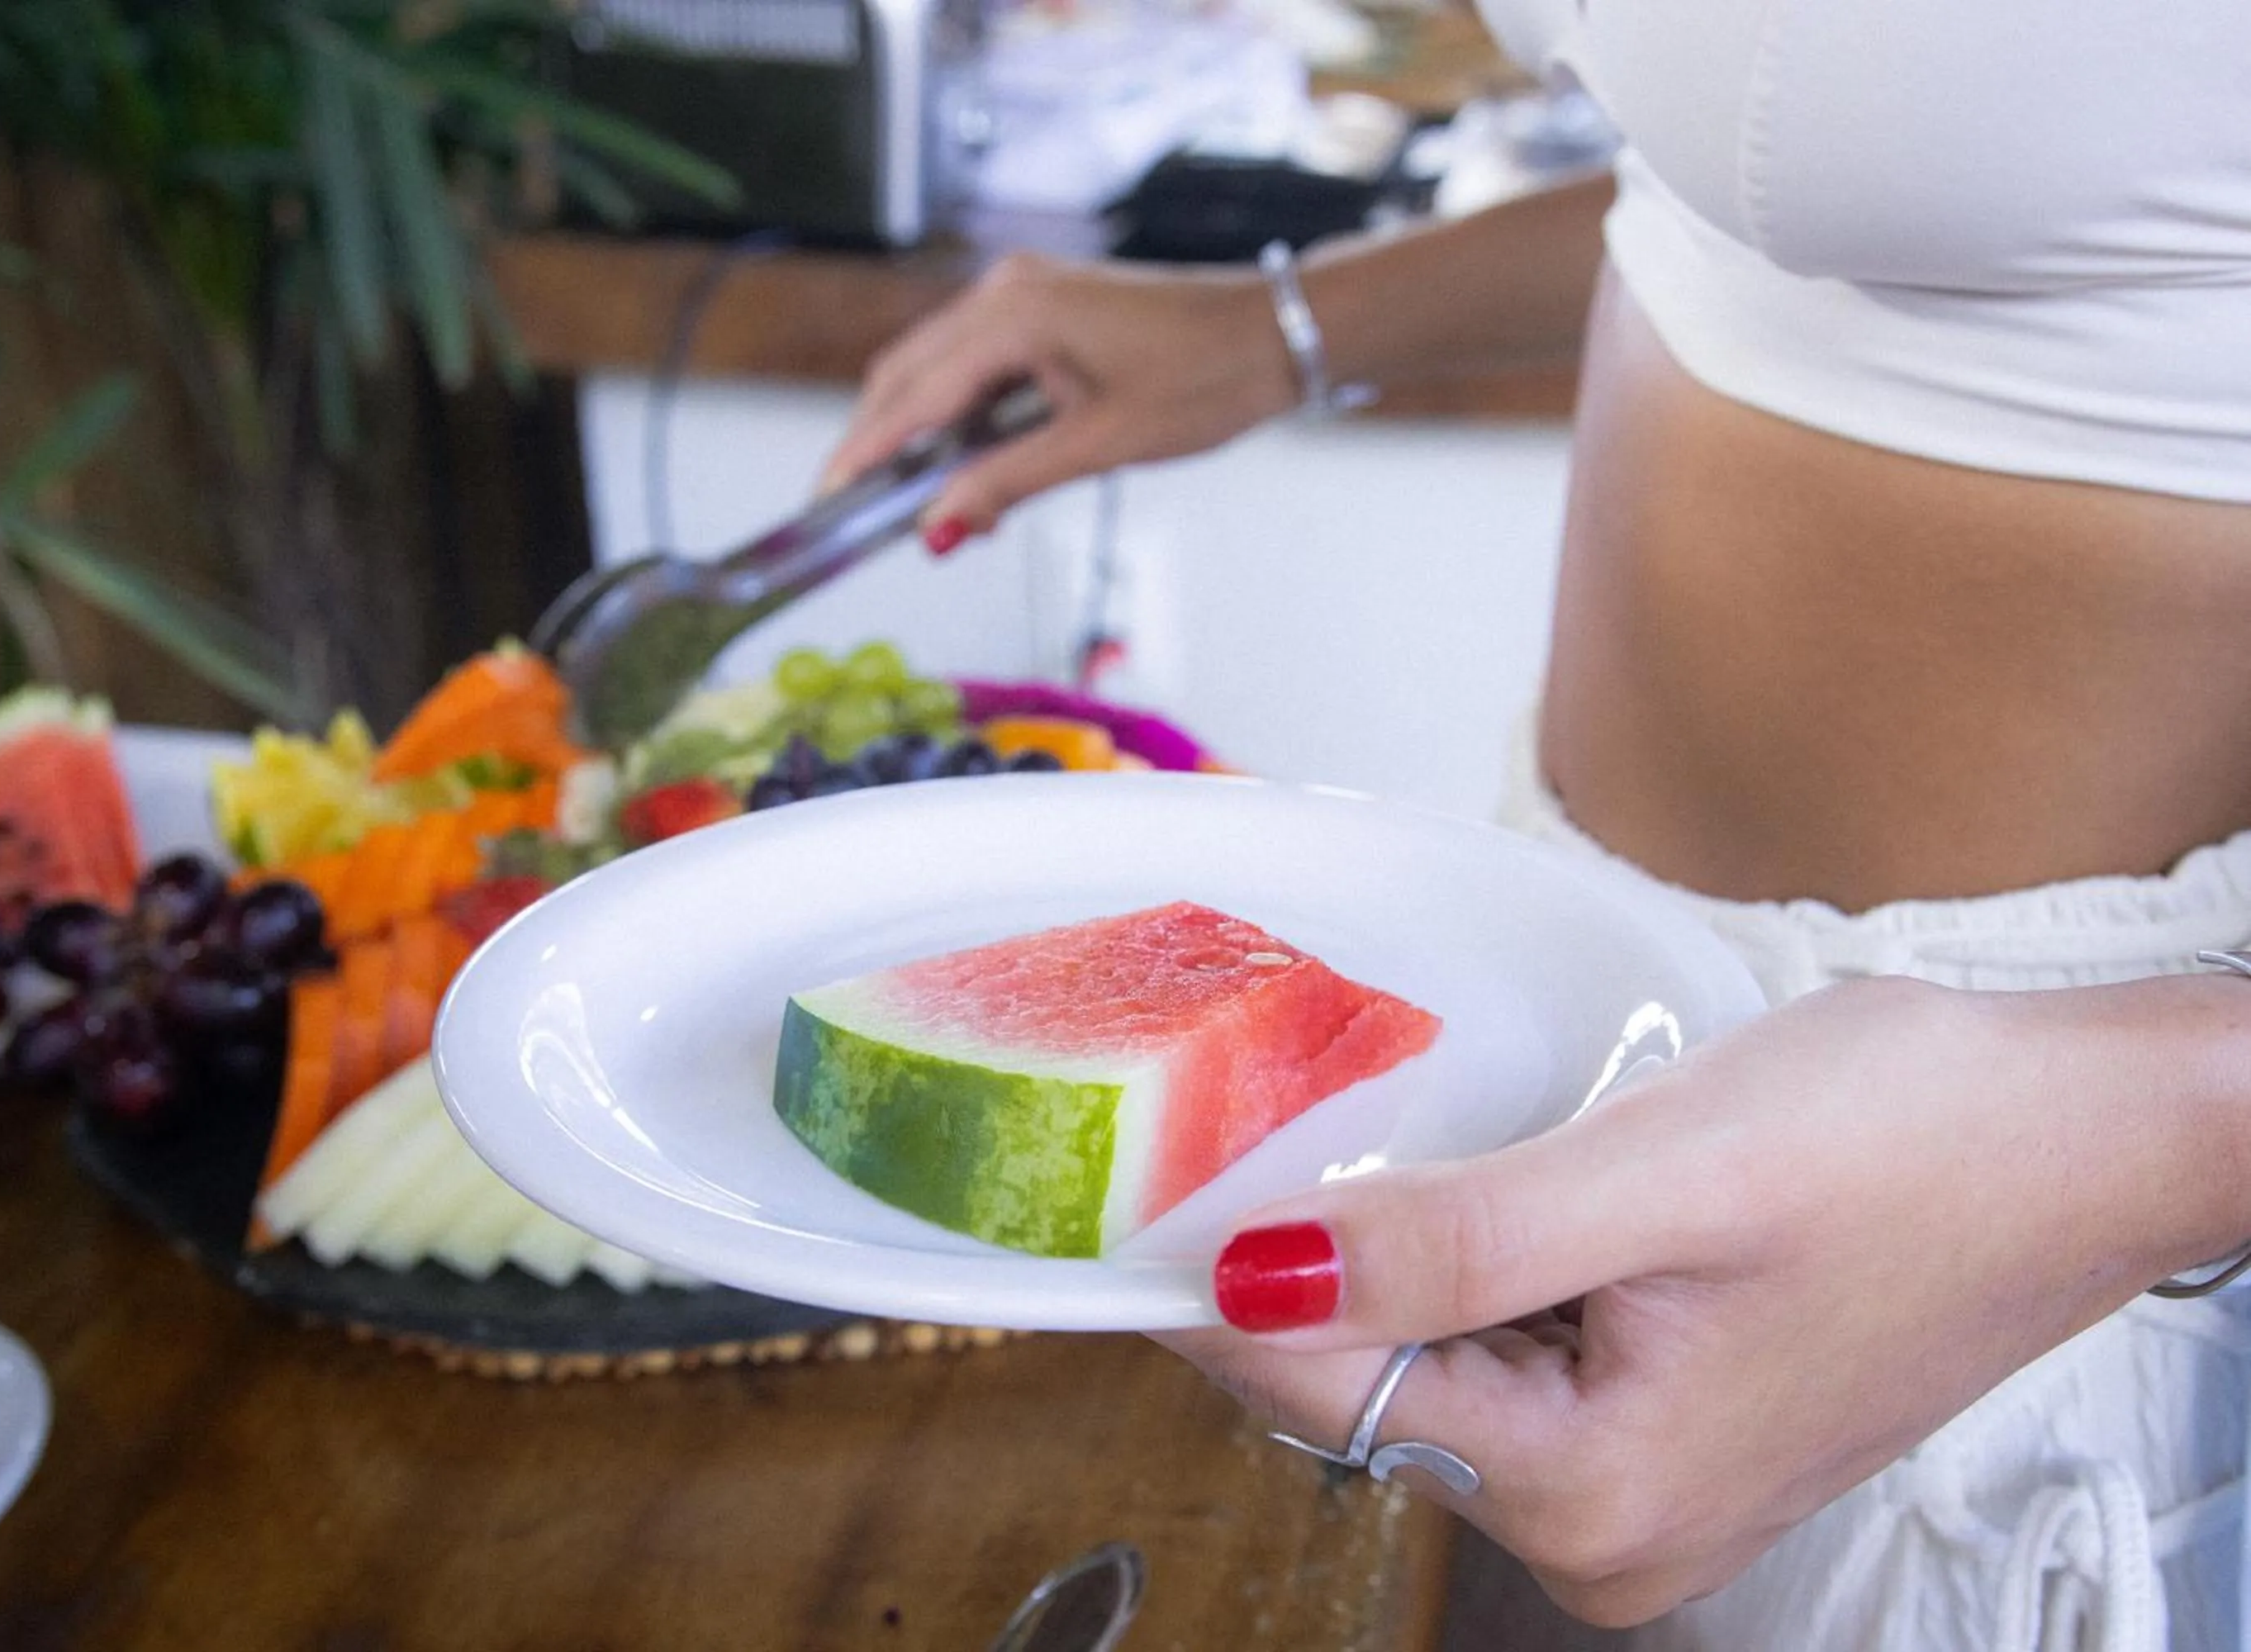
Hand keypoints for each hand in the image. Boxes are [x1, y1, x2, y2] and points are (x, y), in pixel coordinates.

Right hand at [819, 253, 1300, 544]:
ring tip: (920, 503)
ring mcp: (1024, 291)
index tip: (826, 501)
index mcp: (1013, 314)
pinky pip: (976, 360)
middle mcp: (1006, 289)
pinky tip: (966, 464)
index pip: (911, 395)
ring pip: (937, 368)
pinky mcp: (1044, 305)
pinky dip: (960, 412)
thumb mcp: (1098, 446)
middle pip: (907, 374)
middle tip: (855, 512)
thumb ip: (1006, 484)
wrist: (1275, 332)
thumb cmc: (1204, 379)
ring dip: (921, 433)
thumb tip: (937, 528)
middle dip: (879, 445)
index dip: (864, 454)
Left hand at [1158, 976, 2247, 1626]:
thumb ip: (1452, 1242)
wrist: (2093, 1133)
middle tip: (1251, 1124)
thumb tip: (1261, 1271)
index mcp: (1600, 1493)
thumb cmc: (1927, 1143)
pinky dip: (1470, 1278)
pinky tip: (1485, 1199)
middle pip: (1371, 1392)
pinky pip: (1510, 1363)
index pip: (1330, 1388)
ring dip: (1391, 1264)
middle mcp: (1614, 1528)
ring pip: (1434, 1372)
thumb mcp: (1659, 1172)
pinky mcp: (1669, 1431)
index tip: (1135, 1195)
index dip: (1219, 1282)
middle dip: (1307, 1264)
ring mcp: (1643, 1490)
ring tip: (1388, 1144)